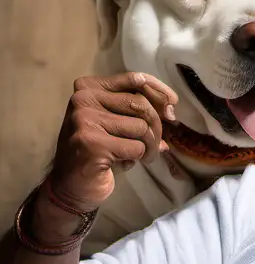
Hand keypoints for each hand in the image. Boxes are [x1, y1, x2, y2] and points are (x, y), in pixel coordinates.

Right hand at [47, 72, 178, 211]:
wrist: (73, 184)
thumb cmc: (101, 150)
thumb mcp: (117, 122)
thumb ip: (140, 110)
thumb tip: (171, 110)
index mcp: (89, 88)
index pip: (135, 79)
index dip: (160, 92)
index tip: (172, 107)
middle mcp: (83, 99)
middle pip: (141, 105)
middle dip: (157, 127)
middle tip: (157, 144)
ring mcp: (84, 120)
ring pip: (141, 127)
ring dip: (150, 146)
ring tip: (141, 156)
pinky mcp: (92, 143)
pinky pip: (136, 147)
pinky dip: (138, 158)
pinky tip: (123, 164)